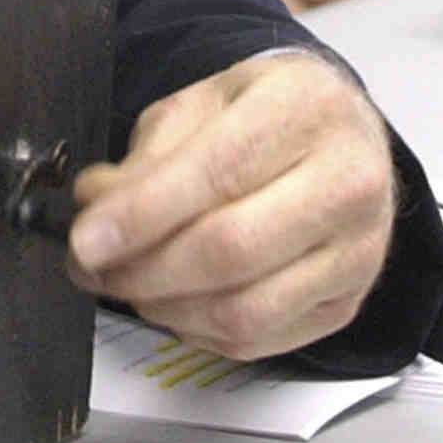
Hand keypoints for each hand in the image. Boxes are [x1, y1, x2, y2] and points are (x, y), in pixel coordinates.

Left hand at [68, 53, 396, 359]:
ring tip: (127, 283)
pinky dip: (197, 330)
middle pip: (230, 249)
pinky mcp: (347, 304)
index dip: (142, 215)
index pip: (217, 172)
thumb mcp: (203, 103)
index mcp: (305, 108)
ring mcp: (357, 251)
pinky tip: (172, 301)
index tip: (86, 240)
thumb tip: (95, 206)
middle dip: (142, 270)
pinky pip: (258, 340)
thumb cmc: (266, 115)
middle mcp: (348, 180)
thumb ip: (147, 155)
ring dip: (164, 308)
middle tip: (91, 267)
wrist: (344, 138)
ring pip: (243, 309)